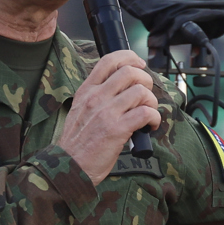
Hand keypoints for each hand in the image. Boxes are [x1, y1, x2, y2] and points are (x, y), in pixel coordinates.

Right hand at [58, 50, 160, 184]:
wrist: (68, 166)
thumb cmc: (77, 143)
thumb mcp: (80, 110)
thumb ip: (97, 97)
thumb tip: (125, 89)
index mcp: (86, 91)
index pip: (109, 60)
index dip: (130, 58)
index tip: (140, 65)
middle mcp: (96, 97)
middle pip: (130, 72)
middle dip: (146, 81)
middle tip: (146, 96)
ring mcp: (106, 112)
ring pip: (141, 91)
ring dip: (152, 102)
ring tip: (148, 115)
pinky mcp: (117, 129)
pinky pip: (146, 113)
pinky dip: (154, 118)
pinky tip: (149, 127)